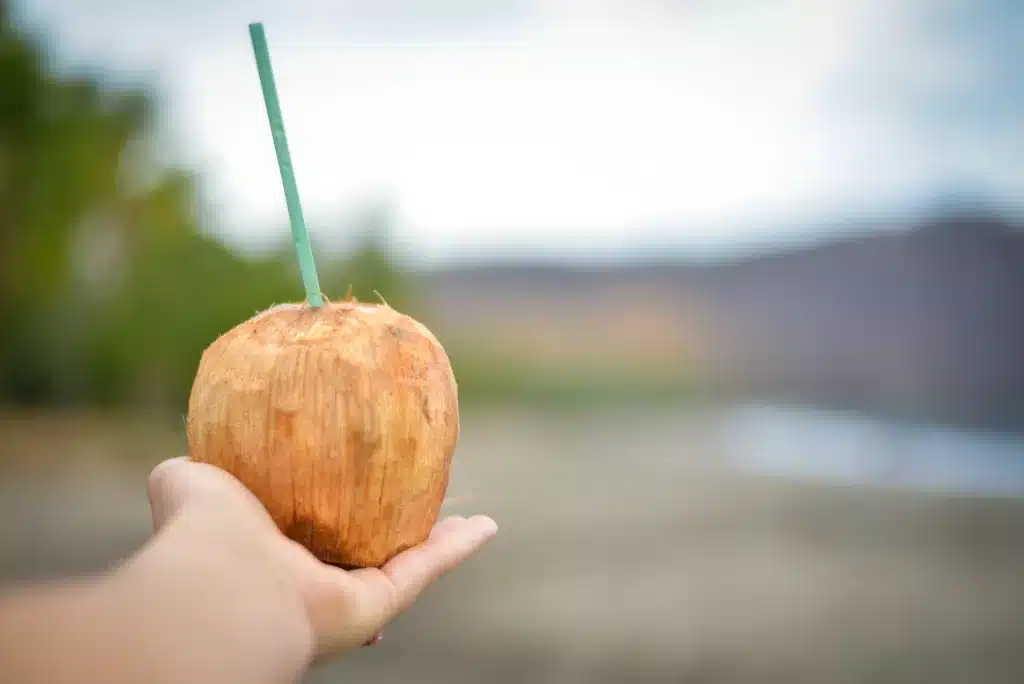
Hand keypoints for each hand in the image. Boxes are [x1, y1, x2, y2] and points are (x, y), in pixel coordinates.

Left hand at [146, 456, 496, 661]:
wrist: (219, 587)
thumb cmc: (198, 532)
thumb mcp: (189, 481)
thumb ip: (191, 470)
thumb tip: (190, 457)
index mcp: (270, 561)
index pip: (309, 540)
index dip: (331, 520)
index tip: (349, 493)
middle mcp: (311, 586)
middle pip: (364, 557)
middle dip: (392, 536)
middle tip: (412, 504)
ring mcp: (345, 600)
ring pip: (405, 565)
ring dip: (439, 543)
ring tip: (468, 519)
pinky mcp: (374, 606)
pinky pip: (425, 570)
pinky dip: (457, 549)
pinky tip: (486, 527)